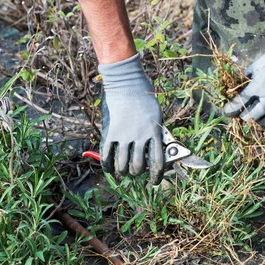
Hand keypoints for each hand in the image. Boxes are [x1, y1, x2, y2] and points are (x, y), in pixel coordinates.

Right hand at [99, 53, 163, 184]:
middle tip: (136, 172)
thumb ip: (155, 135)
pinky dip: (107, 165)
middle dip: (137, 173)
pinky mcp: (111, 132)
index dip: (156, 176)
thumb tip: (156, 153)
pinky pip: (106, 154)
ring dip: (123, 171)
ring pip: (122, 165)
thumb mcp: (156, 116)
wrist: (127, 83)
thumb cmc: (145, 98)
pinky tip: (109, 168)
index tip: (155, 181)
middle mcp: (140, 137)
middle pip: (138, 167)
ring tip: (123, 171)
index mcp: (155, 133)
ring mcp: (124, 135)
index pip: (157, 162)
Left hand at [223, 38, 264, 127]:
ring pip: (264, 122)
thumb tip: (237, 87)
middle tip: (243, 114)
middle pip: (250, 117)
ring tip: (257, 115)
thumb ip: (245, 78)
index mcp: (257, 87)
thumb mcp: (256, 67)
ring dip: (258, 120)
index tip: (226, 112)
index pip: (239, 103)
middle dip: (244, 116)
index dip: (230, 110)